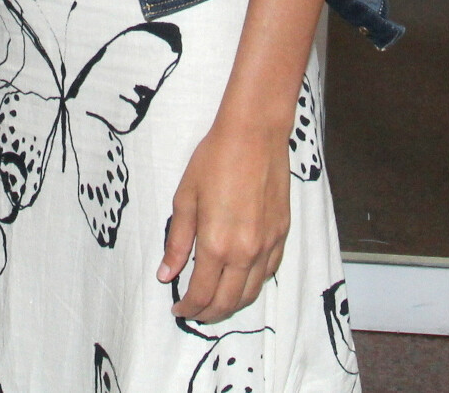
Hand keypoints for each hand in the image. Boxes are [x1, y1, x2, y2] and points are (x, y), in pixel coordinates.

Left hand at [157, 119, 290, 323]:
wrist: (254, 135)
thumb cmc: (214, 159)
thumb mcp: (185, 197)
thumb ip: (178, 240)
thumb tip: (166, 273)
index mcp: (217, 244)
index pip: (202, 293)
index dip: (188, 307)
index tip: (178, 309)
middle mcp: (245, 253)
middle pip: (228, 302)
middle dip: (209, 314)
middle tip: (194, 312)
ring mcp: (268, 246)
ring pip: (251, 294)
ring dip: (232, 305)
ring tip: (215, 303)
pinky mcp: (282, 235)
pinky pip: (268, 274)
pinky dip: (252, 285)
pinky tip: (241, 280)